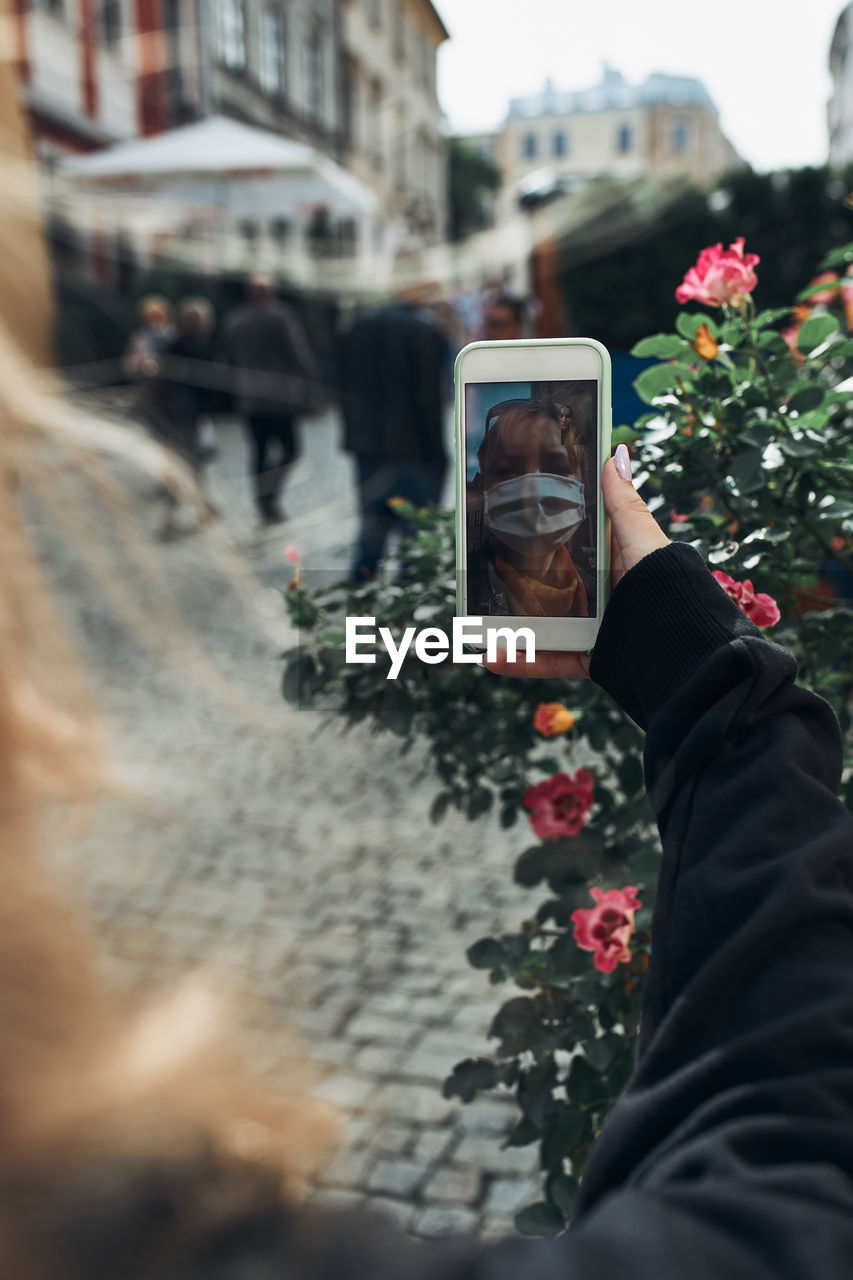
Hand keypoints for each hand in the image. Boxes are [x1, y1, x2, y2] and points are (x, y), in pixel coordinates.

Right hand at [486, 444, 669, 679]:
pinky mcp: (592, 658)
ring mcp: (595, 629)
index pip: (571, 545)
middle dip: (515, 587)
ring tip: (478, 627)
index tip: (508, 530)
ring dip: (508, 630)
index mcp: (613, 562)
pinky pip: (553, 660)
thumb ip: (621, 503)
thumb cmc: (668, 588)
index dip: (541, 539)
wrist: (685, 648)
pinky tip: (492, 658)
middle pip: (551, 588)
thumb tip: (613, 454)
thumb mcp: (641, 539)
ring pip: (545, 627)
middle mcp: (603, 595)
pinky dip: (523, 662)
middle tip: (480, 577)